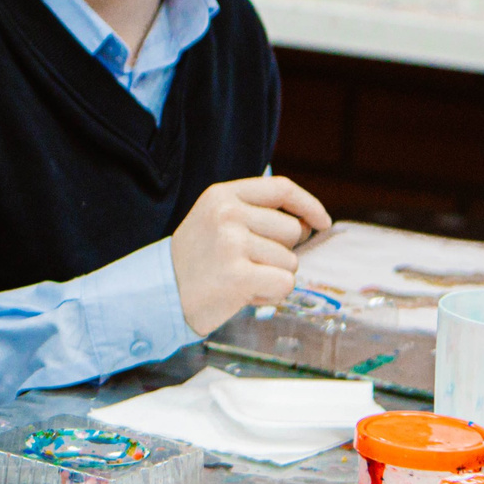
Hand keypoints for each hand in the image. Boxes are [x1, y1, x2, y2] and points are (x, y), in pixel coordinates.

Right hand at [170, 175, 331, 336]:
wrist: (160, 294)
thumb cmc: (196, 261)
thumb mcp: (216, 220)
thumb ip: (256, 213)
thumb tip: (310, 222)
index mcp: (222, 195)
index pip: (281, 189)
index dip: (309, 205)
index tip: (322, 222)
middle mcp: (227, 214)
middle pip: (292, 229)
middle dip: (280, 252)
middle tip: (245, 263)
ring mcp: (232, 244)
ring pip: (290, 261)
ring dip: (271, 276)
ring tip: (239, 279)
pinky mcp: (239, 276)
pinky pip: (284, 284)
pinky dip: (270, 295)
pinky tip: (244, 294)